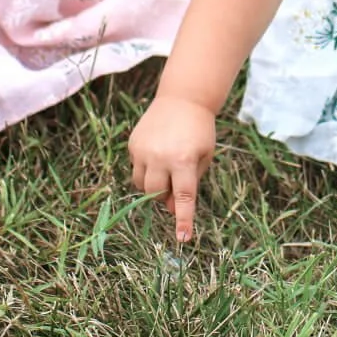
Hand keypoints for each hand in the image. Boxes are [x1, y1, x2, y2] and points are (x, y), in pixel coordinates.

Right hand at [128, 95, 217, 241]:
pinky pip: (136, 168)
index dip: (183, 220)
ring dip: (153, 185)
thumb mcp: (203, 156)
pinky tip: (157, 153)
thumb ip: (190, 183)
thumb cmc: (199, 130)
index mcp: (184, 160)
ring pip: (141, 185)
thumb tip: (173, 209)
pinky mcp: (133, 144)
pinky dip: (146, 169)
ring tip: (165, 169)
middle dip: (164, 196)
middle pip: (156, 194)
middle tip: (174, 185)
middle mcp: (160, 156)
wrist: (183, 98)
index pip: (184, 197)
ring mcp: (143, 150)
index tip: (183, 238)